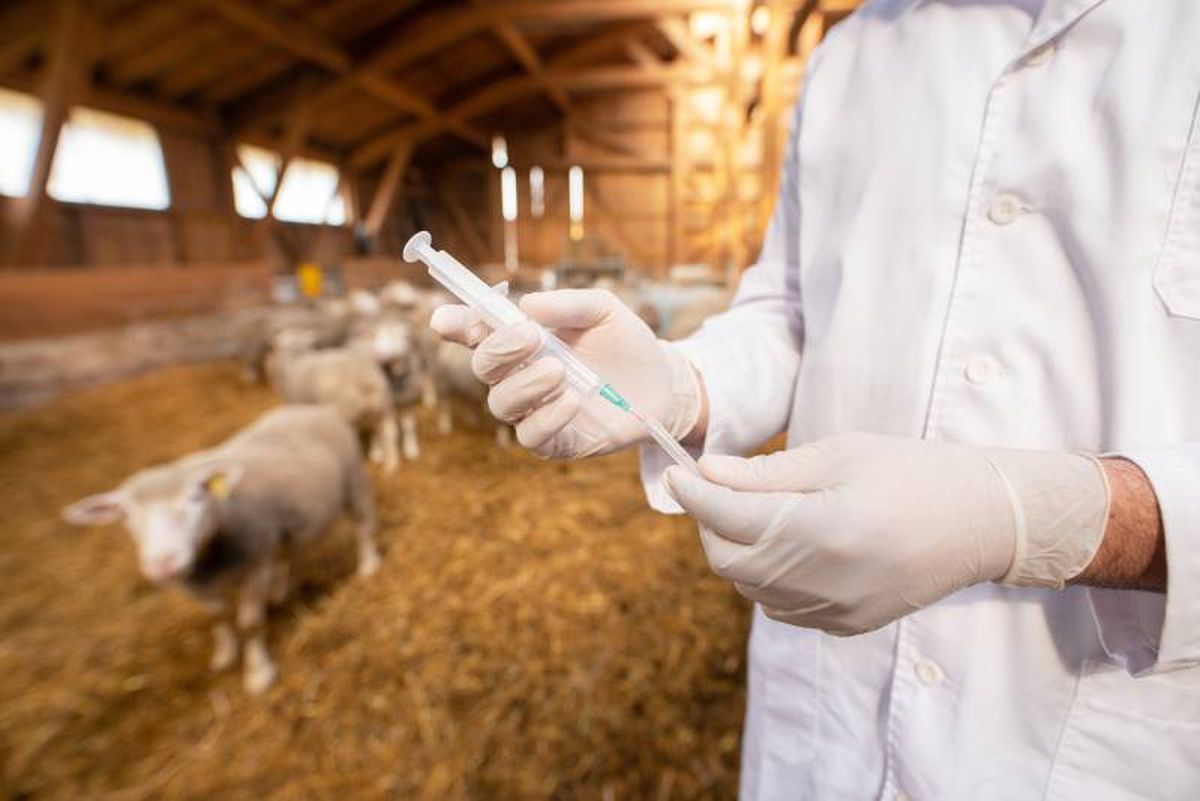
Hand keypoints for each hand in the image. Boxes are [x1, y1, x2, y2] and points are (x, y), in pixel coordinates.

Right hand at [430, 289, 701, 458]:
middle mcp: (518, 374)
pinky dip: (546, 418)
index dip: (455, 324)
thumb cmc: (625, 342)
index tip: (445, 319)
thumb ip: (567, 305)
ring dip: (525, 385)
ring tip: (559, 370)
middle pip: (483, 367)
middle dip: (499, 350)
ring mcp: (533, 410)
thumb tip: (527, 304)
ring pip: (501, 404)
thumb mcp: (603, 311)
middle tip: (531, 337)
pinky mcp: (553, 441)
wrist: (662, 384)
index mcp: (521, 339)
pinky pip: (531, 436)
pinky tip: (572, 401)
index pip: (475, 331)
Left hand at [664, 432, 1108, 634]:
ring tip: (759, 512)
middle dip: (711, 524)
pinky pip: (780, 605)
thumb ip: (765, 473)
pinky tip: (790, 545)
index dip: (693, 495)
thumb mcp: (837, 455)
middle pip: (728, 561)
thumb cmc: (912, 472)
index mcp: (821, 530)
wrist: (984, 522)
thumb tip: (706, 473)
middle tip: (720, 489)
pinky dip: (767, 576)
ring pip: (749, 587)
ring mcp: (834, 611)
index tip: (679, 472)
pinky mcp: (846, 625)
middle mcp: (823, 582)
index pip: (727, 519)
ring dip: (738, 550)